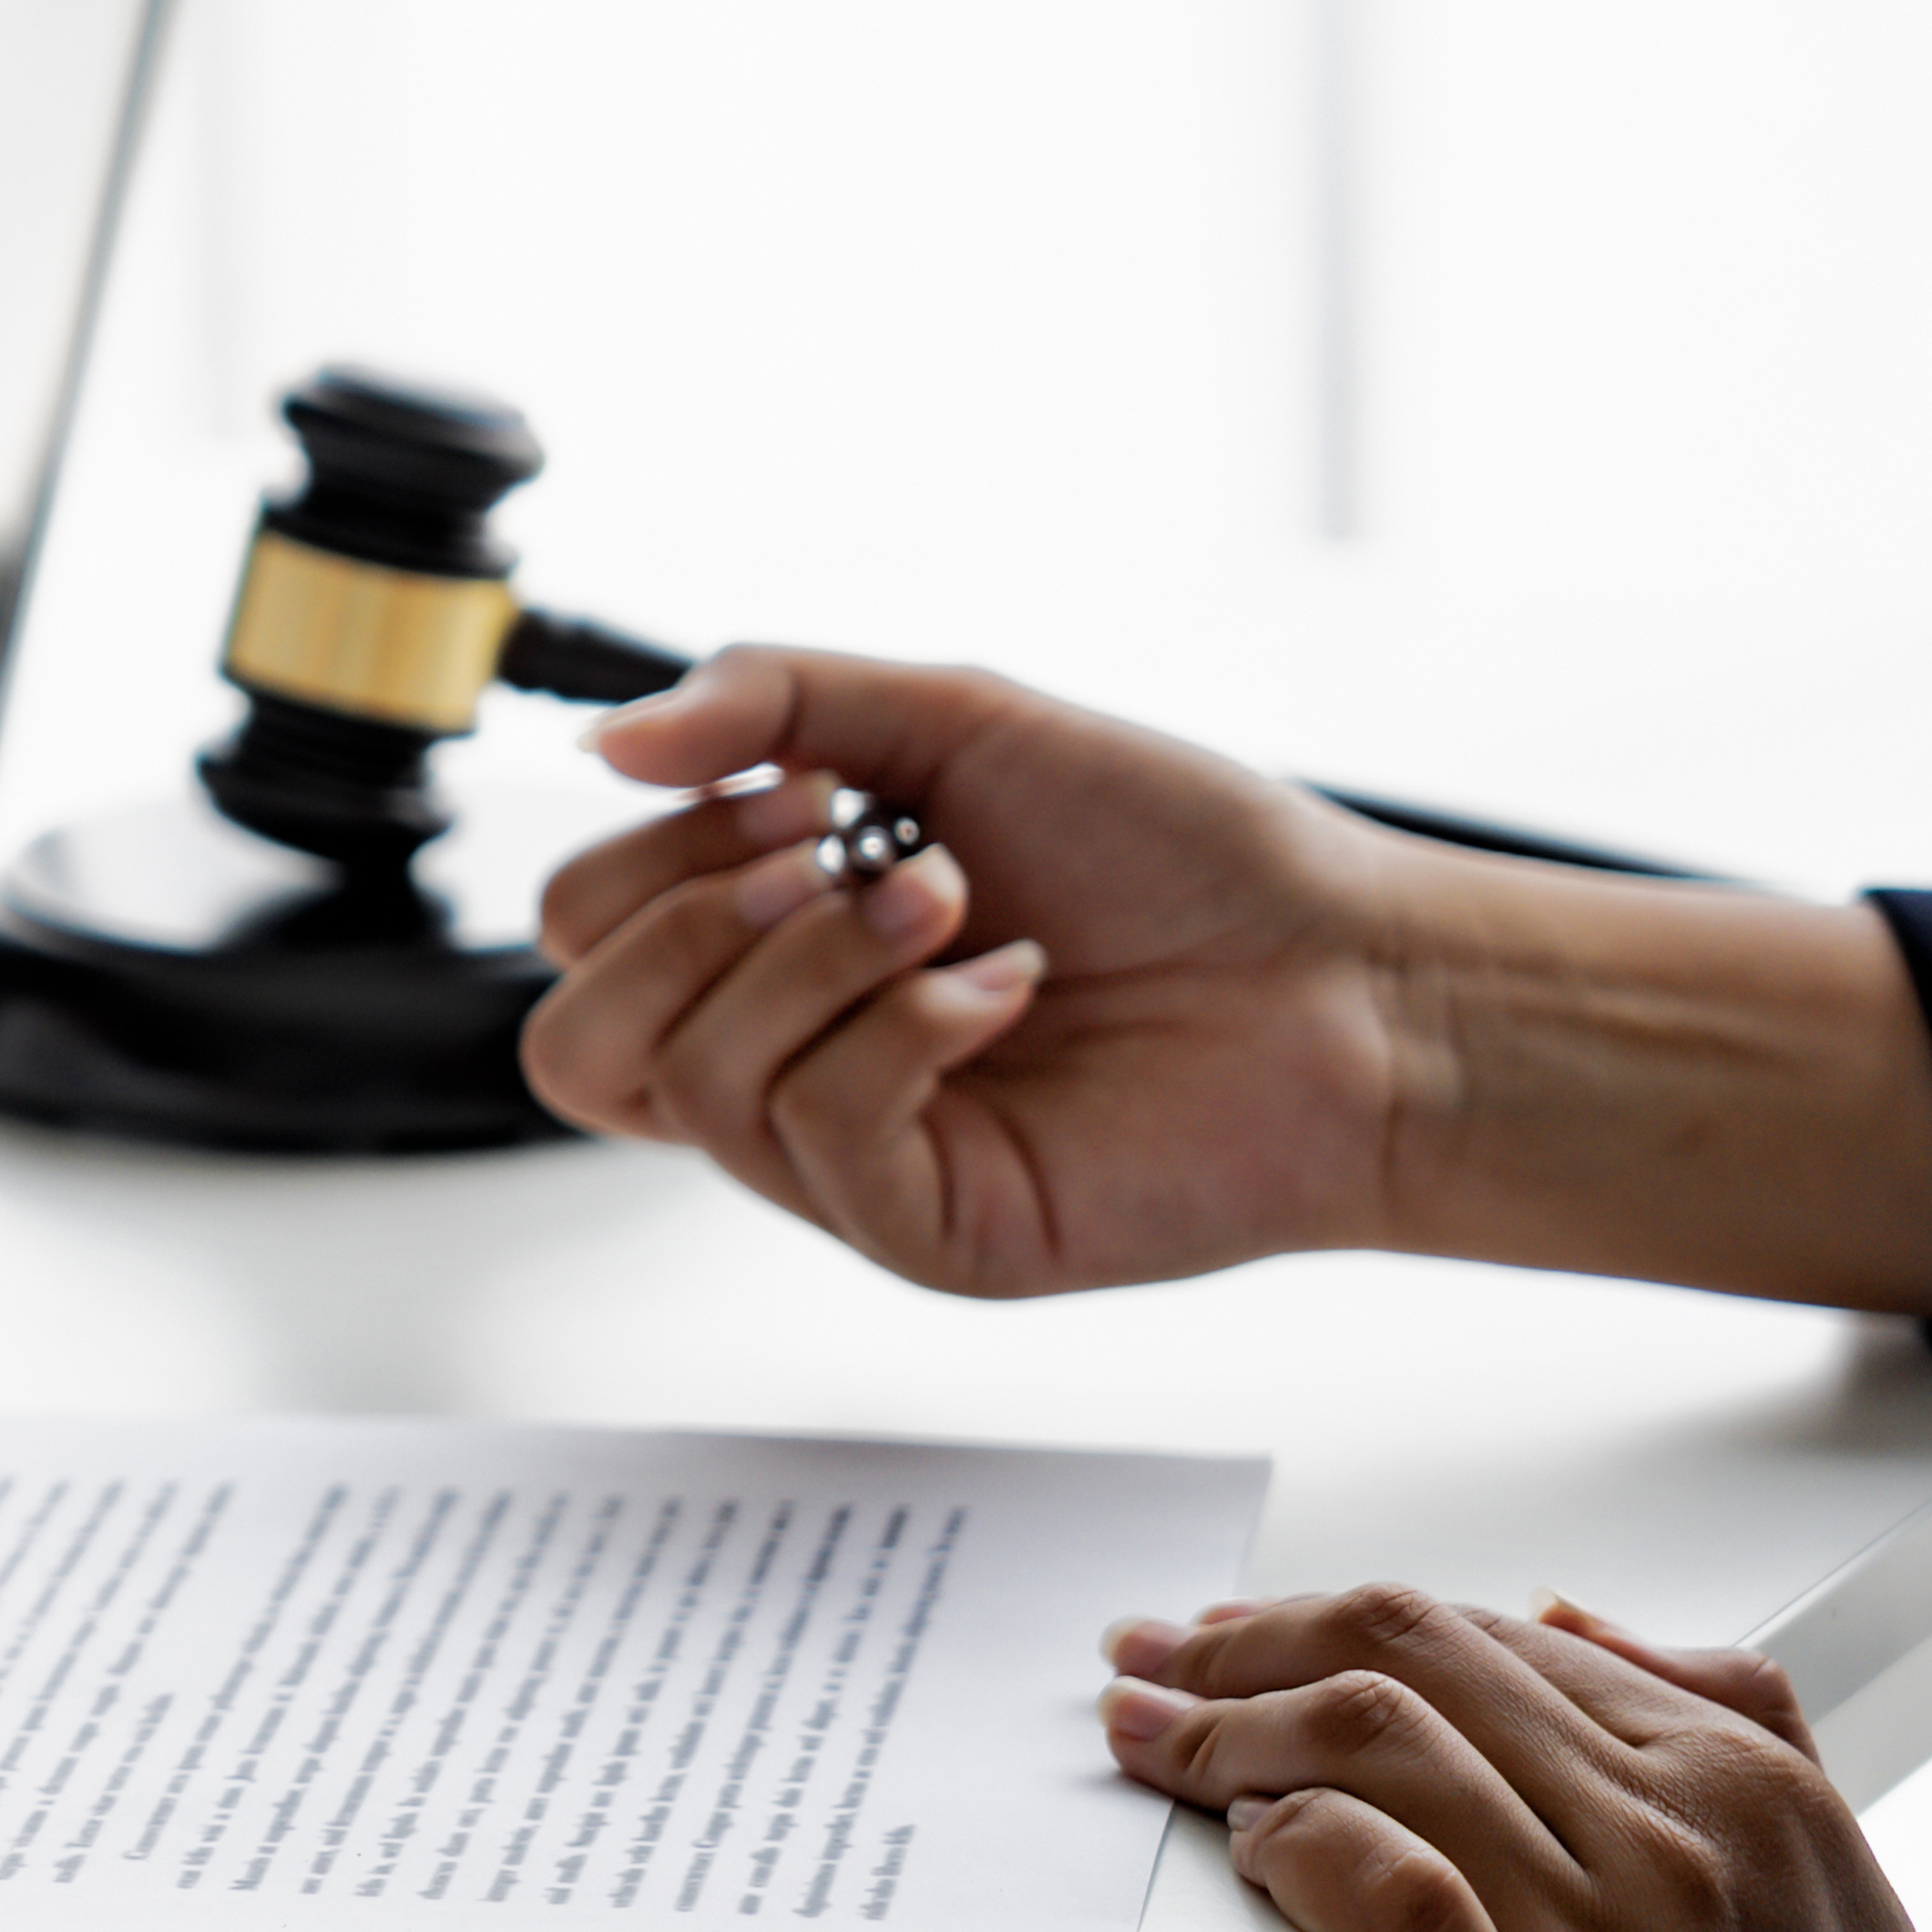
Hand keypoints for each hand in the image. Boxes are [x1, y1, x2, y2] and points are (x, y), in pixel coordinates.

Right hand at [524, 648, 1440, 1294]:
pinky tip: (1006, 989)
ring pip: (696, 1082)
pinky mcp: (926, 1230)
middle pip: (575, 1043)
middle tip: (832, 854)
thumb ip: (775, 701)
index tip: (792, 785)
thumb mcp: (960, 724)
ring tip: (955, 908)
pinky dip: (906, 1031)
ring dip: (821, 959)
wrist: (1356, 973)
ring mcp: (849, 1164)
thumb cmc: (1185, 862)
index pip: (580, 936)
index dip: (650, 851)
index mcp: (772, 962)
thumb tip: (607, 737)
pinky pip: (822, 1137)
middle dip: (689, 915)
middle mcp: (789, 1070)